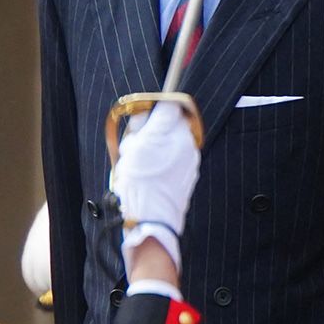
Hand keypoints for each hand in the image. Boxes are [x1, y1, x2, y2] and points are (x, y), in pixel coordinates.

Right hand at [110, 103, 198, 273]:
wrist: (151, 218)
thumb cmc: (139, 182)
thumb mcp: (133, 147)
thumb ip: (143, 124)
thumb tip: (147, 112)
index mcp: (172, 132)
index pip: (171, 105)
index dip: (155, 110)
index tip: (145, 118)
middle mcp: (187, 143)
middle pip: (173, 124)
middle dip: (155, 130)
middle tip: (136, 145)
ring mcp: (191, 160)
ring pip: (174, 142)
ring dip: (159, 147)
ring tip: (142, 164)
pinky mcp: (189, 175)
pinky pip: (176, 159)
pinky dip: (164, 162)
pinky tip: (151, 176)